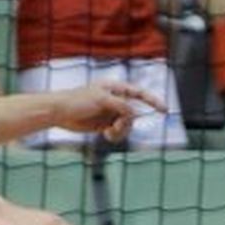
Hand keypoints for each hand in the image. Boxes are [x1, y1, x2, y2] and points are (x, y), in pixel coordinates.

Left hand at [49, 79, 163, 142]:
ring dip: (121, 131)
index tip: (165, 110)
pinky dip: (115, 135)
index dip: (153, 101)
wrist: (59, 112)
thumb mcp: (102, 100)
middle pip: (134, 114)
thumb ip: (121, 106)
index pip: (139, 93)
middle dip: (127, 123)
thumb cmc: (77, 101)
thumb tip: (134, 115)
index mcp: (115, 88)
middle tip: (115, 126)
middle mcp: (115, 100)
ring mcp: (111, 113)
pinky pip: (119, 132)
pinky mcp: (105, 124)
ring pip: (127, 125)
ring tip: (108, 132)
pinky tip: (105, 134)